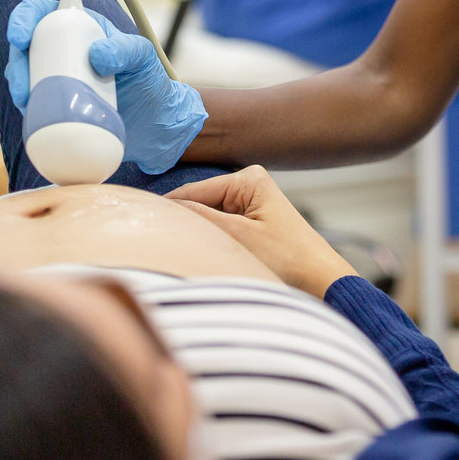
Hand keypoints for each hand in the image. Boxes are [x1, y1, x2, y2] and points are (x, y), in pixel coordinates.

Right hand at [6, 0, 208, 174]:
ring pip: (23, 76)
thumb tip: (97, 55)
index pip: (42, 12)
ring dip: (17, 88)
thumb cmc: (149, 81)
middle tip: (23, 86)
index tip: (19, 37)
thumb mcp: (144, 58)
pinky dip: (26, 110)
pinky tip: (31, 118)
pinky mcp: (53, 105)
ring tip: (28, 104)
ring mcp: (56, 78)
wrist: (152, 124)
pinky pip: (31, 104)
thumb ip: (128, 50)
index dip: (24, 18)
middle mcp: (62, 50)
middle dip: (16, 64)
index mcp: (80, 28)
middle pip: (25, 48)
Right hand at [168, 166, 356, 296]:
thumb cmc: (288, 259)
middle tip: (154, 243)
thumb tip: (164, 207)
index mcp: (248, 179)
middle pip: (200, 203)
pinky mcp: (254, 222)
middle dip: (183, 222)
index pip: (193, 191)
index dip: (167, 208)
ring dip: (196, 233)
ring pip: (208, 217)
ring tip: (175, 251)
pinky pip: (221, 227)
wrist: (321, 281)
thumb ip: (201, 218)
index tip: (137, 221)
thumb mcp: (238, 238)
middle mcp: (250, 184)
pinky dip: (210, 239)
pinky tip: (199, 254)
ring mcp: (252, 203)